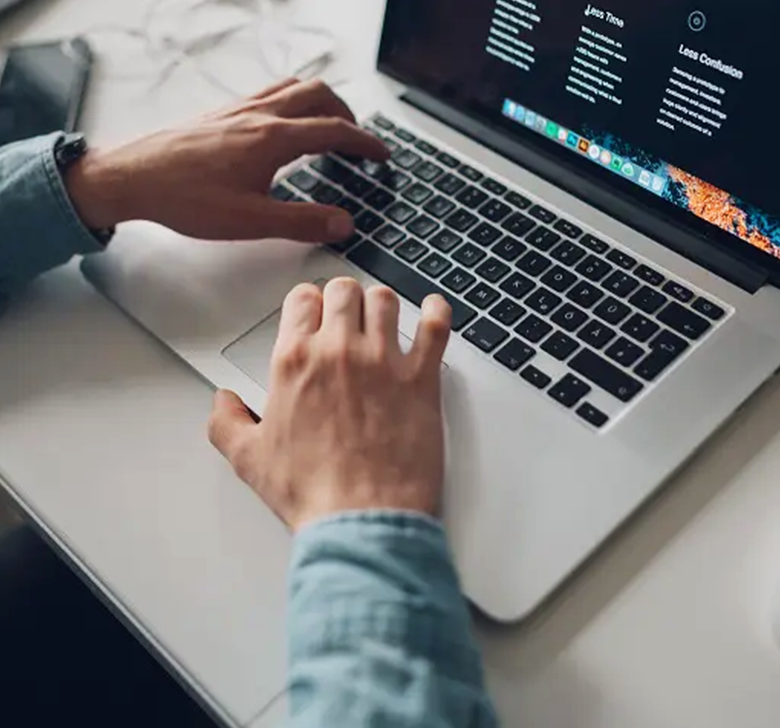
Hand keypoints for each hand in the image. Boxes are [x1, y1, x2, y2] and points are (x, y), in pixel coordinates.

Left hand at [64, 79, 387, 242]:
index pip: (334, 130)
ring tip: (330, 124)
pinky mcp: (223, 114)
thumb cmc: (185, 197)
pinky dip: (292, 100)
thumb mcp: (251, 221)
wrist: (134, 178)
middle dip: (348, 114)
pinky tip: (284, 124)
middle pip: (319, 95)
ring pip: (294, 87)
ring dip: (321, 101)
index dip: (365, 142)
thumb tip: (342, 223)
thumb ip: (302, 222)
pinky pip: (269, 92)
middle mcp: (259, 115)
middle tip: (358, 139)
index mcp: (273, 139)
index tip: (381, 154)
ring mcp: (239, 109)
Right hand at [208, 280, 451, 531]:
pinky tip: (432, 311)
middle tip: (346, 314)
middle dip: (343, 299)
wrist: (361, 520)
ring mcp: (383, 361)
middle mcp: (339, 352)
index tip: (313, 311)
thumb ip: (227, 422)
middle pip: (343, 291)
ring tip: (381, 318)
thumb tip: (223, 403)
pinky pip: (435, 326)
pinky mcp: (421, 379)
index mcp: (295, 362)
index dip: (308, 303)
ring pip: (385, 300)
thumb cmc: (313, 492)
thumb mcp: (250, 460)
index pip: (302, 300)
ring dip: (381, 305)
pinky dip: (435, 312)